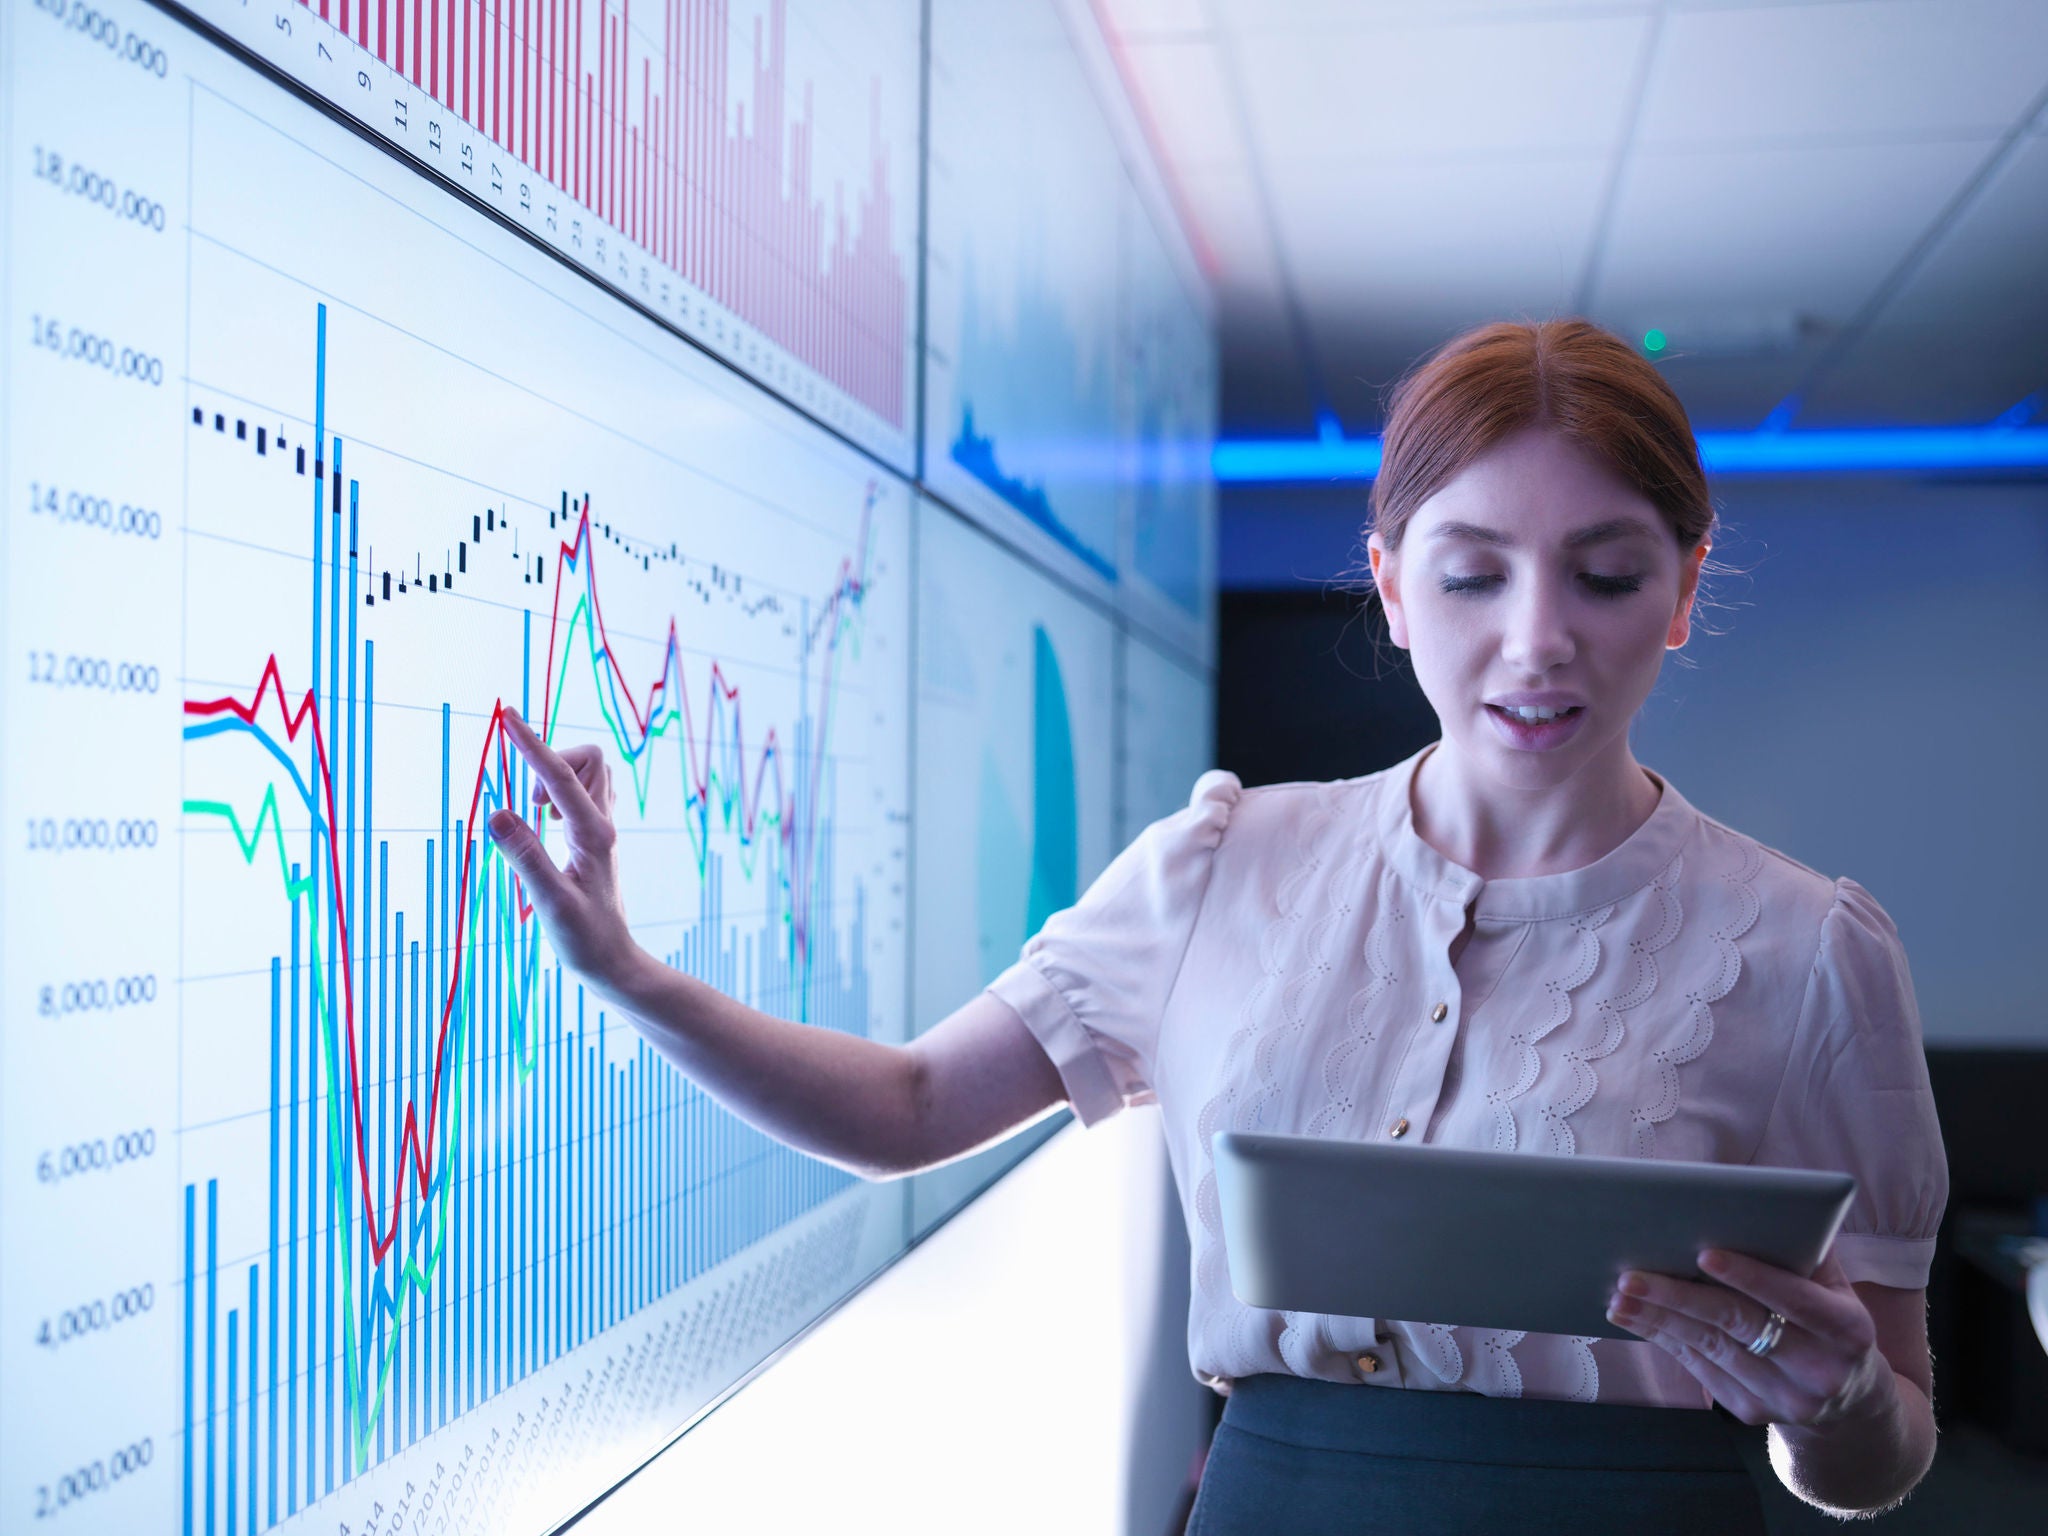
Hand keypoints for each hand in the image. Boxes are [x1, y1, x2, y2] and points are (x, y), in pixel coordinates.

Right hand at [486, 708, 642, 991]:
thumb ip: (524, 856)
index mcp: (592, 835)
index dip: (531, 744)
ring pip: (589, 774)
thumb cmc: (584, 940)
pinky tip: (542, 823)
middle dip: (550, 761)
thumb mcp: (549, 901)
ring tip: (533, 814)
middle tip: (526, 803)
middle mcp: (602, 825)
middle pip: (588, 760)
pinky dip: (559, 793)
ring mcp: (602, 831)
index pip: (560, 777)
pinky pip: (583, 794)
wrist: (612, 963)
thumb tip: (497, 812)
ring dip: (555, 777)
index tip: (507, 714)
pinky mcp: (595, 840)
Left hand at [1606, 1248, 1895, 1429]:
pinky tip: (1635, 1319)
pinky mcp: (1753, 1411)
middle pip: (1738, 1324)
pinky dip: (1665, 1339)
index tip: (1704, 1254)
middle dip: (1679, 1296)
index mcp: (1847, 1328)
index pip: (1794, 1298)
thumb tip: (1747, 1200)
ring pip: (1710, 1348)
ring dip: (1658, 1320)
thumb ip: (1802, 1248)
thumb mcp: (1834, 1285)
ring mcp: (1785, 1398)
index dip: (1750, 1276)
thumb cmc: (1828, 1315)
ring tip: (1618, 1296)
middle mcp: (1819, 1369)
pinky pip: (1701, 1368)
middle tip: (1630, 1275)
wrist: (1848, 1398)